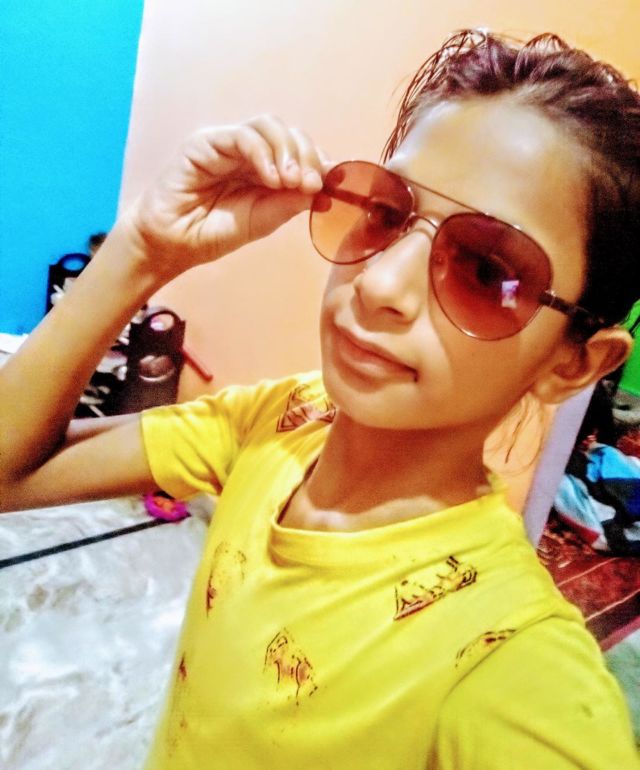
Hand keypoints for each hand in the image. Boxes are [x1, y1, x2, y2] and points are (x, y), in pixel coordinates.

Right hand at [127, 115, 326, 279]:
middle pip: (289, 134)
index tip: (334, 184)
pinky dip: (262, 154)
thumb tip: (324, 190)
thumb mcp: (262, 221)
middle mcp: (248, 151)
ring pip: (269, 127)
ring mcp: (227, 144)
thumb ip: (290, 203)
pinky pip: (242, 136)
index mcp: (265, 168)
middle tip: (311, 184)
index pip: (300, 152)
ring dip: (288, 151)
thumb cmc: (212, 232)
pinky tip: (271, 179)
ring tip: (291, 182)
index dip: (319, 163)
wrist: (172, 243)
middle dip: (307, 156)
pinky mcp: (206, 142)